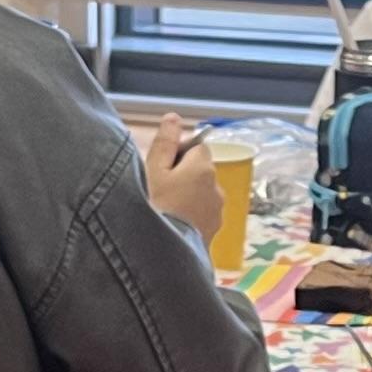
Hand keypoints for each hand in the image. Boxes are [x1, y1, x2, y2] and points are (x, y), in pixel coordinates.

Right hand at [140, 113, 223, 236]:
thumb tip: (174, 117)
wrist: (164, 254)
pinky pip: (203, 214)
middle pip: (200, 170)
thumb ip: (165, 142)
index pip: (196, 147)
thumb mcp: (153, 170)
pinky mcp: (214, 230)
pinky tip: (175, 225)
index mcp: (203, 168)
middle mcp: (217, 187)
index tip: (161, 170)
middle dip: (184, 175)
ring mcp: (218, 211)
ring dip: (188, 196)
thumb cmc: (155, 207)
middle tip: (160, 191)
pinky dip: (192, 215)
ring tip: (167, 211)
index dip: (178, 154)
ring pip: (202, 193)